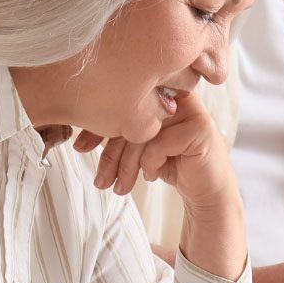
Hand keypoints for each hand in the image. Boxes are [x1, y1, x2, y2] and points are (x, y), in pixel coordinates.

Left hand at [74, 94, 233, 209]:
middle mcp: (177, 94)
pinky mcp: (201, 129)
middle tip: (100, 181)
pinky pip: (160, 143)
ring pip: (144, 131)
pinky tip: (152, 176)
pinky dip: (150, 165)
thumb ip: (120, 131)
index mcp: (161, 91)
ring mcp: (192, 109)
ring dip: (127, 165)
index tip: (80, 147)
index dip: (99, 125)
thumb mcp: (140, 145)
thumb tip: (78, 139)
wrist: (205, 191)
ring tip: (121, 187)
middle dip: (111, 153)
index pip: (123, 102)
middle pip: (132, 116)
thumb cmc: (172, 164)